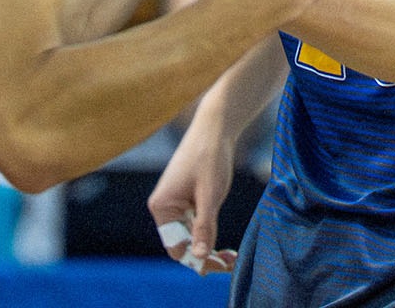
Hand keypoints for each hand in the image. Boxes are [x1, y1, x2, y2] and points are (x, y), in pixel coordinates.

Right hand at [148, 117, 239, 276]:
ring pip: (190, 238)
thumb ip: (204, 227)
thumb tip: (199, 258)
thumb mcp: (210, 195)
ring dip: (209, 248)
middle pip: (182, 245)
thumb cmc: (210, 157)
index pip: (176, 246)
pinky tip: (225, 246)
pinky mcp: (186, 202)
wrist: (215, 128)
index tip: (221, 266)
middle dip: (204, 256)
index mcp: (162, 207)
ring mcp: (175, 206)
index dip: (196, 259)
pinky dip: (209, 236)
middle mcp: (164, 209)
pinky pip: (195, 227)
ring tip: (232, 257)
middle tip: (232, 263)